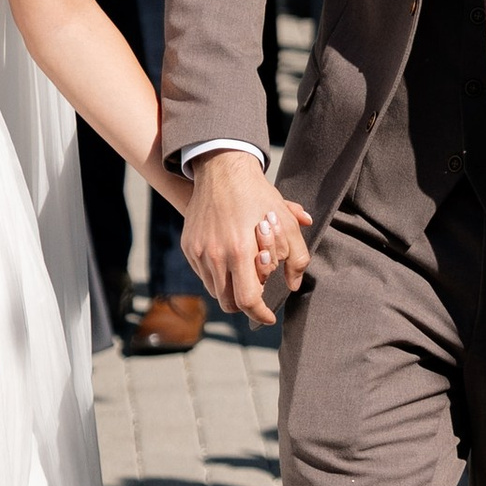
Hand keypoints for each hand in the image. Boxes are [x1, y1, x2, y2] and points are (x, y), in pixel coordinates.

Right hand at [182, 148, 303, 323]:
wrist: (222, 169)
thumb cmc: (257, 194)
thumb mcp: (286, 221)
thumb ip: (297, 256)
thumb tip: (293, 285)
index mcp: (239, 250)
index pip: (247, 300)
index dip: (260, 314)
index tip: (268, 317)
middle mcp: (213, 254)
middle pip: (229, 302)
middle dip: (246, 305)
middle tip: (259, 293)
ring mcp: (197, 251)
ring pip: (215, 291)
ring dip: (231, 290)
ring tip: (245, 272)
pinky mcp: (188, 246)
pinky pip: (203, 274)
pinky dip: (218, 276)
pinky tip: (230, 259)